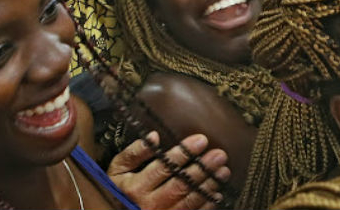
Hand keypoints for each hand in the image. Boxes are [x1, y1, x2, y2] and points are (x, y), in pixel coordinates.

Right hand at [109, 131, 230, 209]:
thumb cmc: (116, 190)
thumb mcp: (117, 170)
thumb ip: (133, 153)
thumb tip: (154, 136)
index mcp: (135, 187)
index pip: (164, 167)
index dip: (183, 153)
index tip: (201, 140)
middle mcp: (148, 204)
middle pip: (180, 185)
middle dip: (202, 169)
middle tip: (220, 155)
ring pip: (188, 201)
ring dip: (208, 186)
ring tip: (223, 171)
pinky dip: (205, 206)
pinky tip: (217, 194)